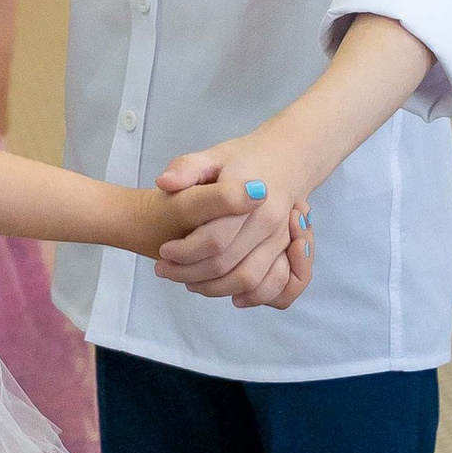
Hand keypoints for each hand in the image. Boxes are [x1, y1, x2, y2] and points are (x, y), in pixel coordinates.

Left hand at [150, 132, 315, 309]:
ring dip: (213, 288)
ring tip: (188, 281)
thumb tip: (165, 183)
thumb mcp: (212, 155)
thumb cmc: (244, 161)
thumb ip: (186, 168)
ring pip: (246, 279)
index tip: (164, 251)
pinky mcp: (286, 250)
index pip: (214, 238)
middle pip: (225, 263)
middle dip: (189, 273)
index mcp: (248, 195)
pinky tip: (228, 294)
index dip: (184, 251)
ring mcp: (281, 237)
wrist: (287, 160)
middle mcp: (268, 220)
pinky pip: (274, 286)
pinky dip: (251, 297)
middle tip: (165, 269)